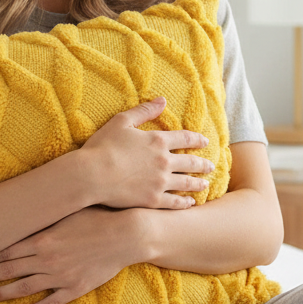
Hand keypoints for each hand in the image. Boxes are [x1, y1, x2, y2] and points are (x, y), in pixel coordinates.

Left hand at [0, 206, 147, 303]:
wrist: (127, 234)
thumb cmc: (97, 217)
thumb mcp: (67, 210)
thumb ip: (43, 214)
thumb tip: (21, 210)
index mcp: (42, 238)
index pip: (4, 250)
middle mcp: (46, 258)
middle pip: (7, 269)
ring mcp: (60, 275)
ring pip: (22, 287)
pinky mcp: (75, 288)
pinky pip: (49, 303)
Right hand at [78, 97, 214, 209]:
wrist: (92, 175)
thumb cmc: (103, 146)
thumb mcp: (122, 121)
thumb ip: (144, 111)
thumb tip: (163, 100)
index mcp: (158, 141)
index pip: (185, 138)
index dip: (197, 139)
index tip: (205, 141)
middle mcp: (164, 161)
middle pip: (190, 162)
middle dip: (202, 164)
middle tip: (211, 166)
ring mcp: (160, 182)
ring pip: (186, 183)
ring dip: (198, 183)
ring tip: (205, 184)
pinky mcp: (153, 200)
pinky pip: (174, 202)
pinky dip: (184, 203)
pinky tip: (190, 203)